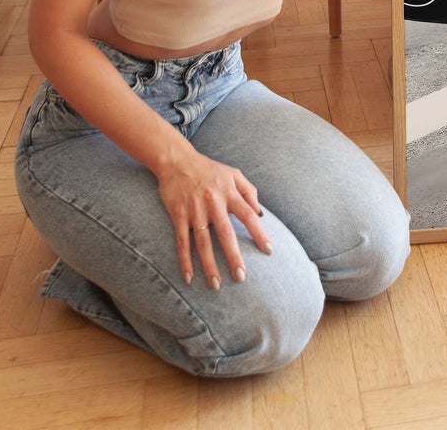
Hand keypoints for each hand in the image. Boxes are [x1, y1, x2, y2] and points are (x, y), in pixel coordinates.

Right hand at [156, 150, 272, 290]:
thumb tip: (260, 213)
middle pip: (226, 234)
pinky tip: (189, 277)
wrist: (177, 161)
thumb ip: (249, 191)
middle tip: (241, 277)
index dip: (259, 233)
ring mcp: (195, 210)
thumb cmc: (209, 169)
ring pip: (203, 243)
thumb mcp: (234, 174)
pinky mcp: (178, 215)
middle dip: (234, 257)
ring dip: (209, 265)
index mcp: (229, 193)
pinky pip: (182, 242)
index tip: (269, 250)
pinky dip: (184, 260)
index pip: (249, 215)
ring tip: (216, 285)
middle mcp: (213, 203)